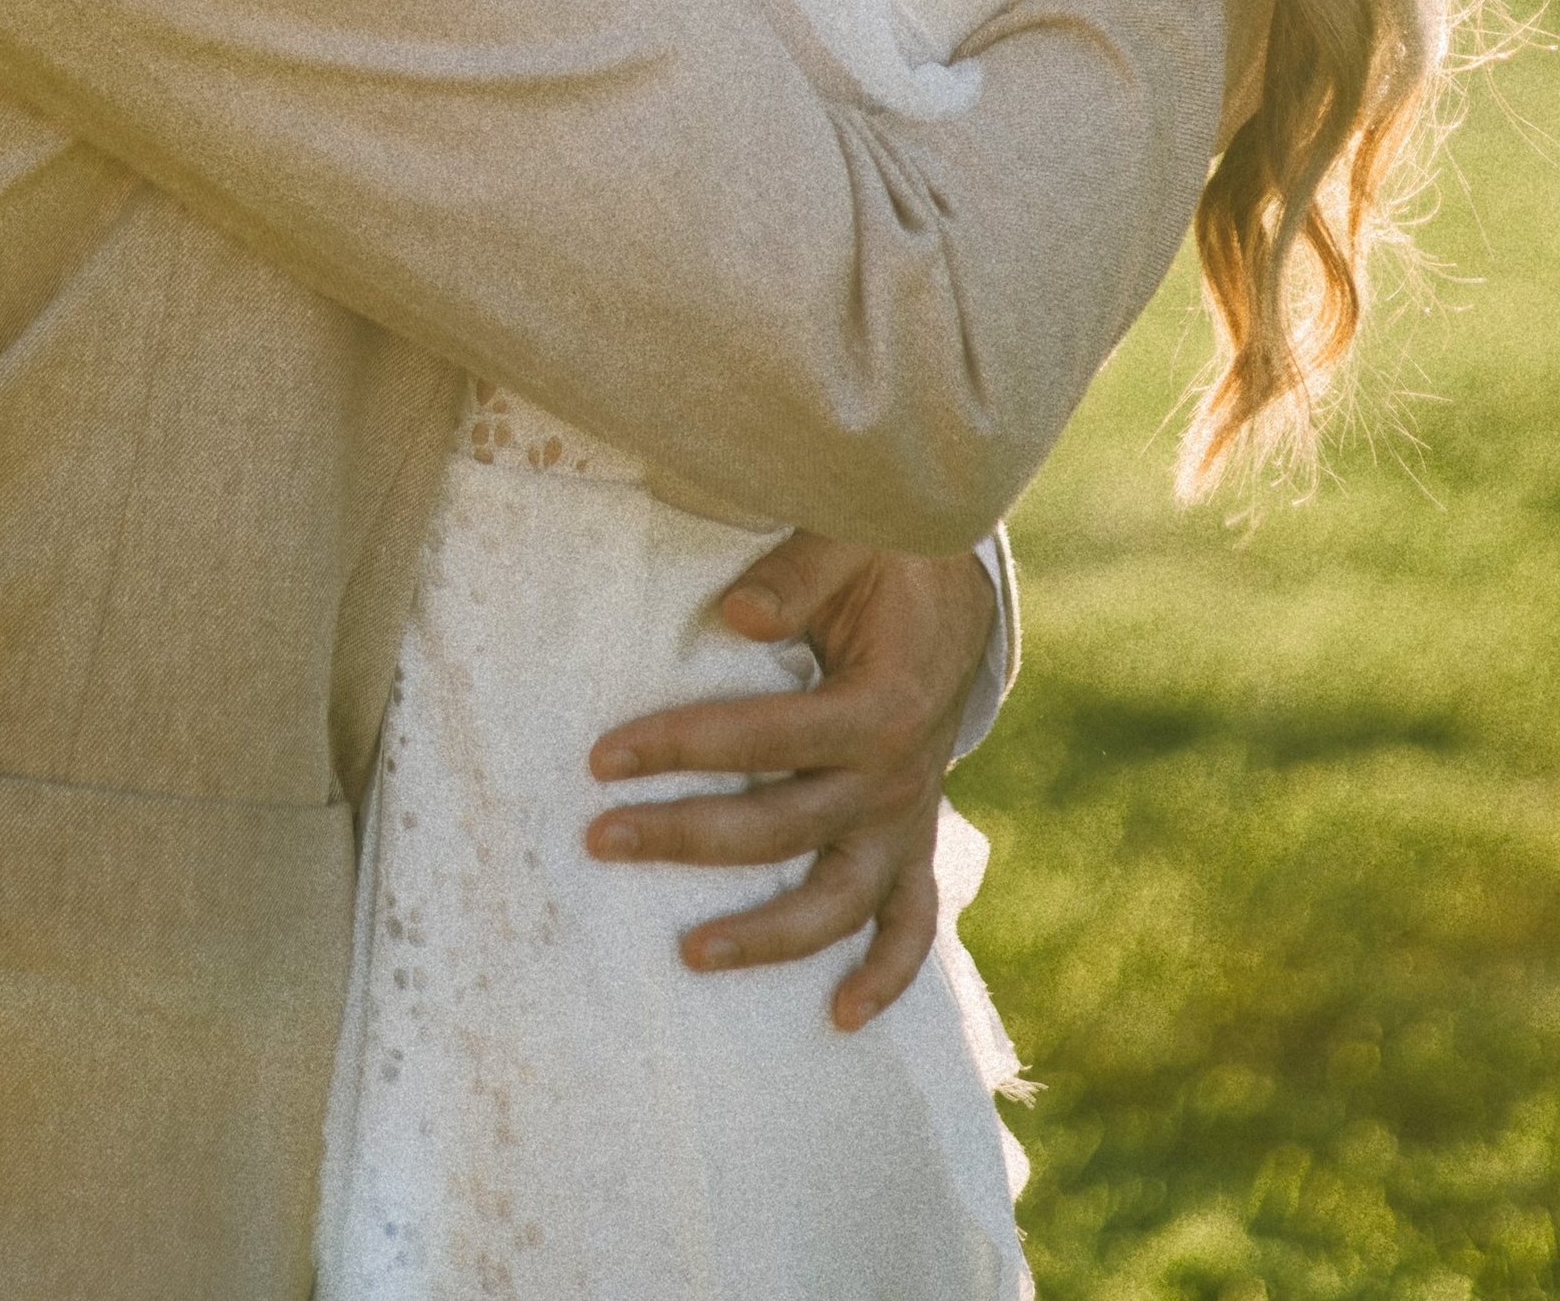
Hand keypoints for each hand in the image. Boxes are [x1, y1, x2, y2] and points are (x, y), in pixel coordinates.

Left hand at [583, 531, 995, 1030]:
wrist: (959, 594)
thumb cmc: (887, 562)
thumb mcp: (850, 543)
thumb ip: (796, 576)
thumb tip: (737, 615)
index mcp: (880, 706)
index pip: (763, 738)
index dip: (680, 746)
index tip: (602, 756)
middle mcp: (895, 779)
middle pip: (780, 828)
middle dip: (684, 836)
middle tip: (600, 839)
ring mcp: (906, 821)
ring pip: (839, 903)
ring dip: (767, 938)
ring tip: (689, 956)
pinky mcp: (914, 843)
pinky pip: (911, 926)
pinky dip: (884, 978)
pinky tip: (836, 1016)